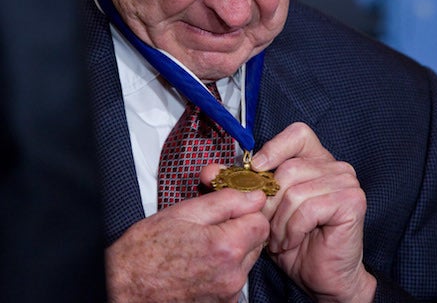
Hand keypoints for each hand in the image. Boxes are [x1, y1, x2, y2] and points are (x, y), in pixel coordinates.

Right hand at [105, 188, 268, 302]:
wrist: (124, 286)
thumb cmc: (147, 250)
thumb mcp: (186, 211)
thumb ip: (227, 201)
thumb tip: (254, 195)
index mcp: (226, 247)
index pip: (260, 221)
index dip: (245, 210)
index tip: (230, 209)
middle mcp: (231, 276)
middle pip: (256, 242)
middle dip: (239, 229)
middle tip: (210, 225)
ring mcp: (227, 294)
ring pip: (246, 260)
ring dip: (231, 249)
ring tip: (200, 245)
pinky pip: (234, 279)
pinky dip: (223, 269)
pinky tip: (199, 262)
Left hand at [253, 123, 375, 302]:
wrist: (320, 276)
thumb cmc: (292, 239)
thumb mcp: (262, 208)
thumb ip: (238, 186)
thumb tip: (209, 172)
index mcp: (316, 158)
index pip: (298, 133)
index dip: (274, 149)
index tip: (255, 171)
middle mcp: (335, 165)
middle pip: (288, 168)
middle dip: (268, 201)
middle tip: (265, 225)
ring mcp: (346, 181)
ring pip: (295, 190)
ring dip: (279, 221)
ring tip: (277, 237)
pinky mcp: (351, 201)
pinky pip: (308, 208)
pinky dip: (293, 229)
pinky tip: (291, 242)